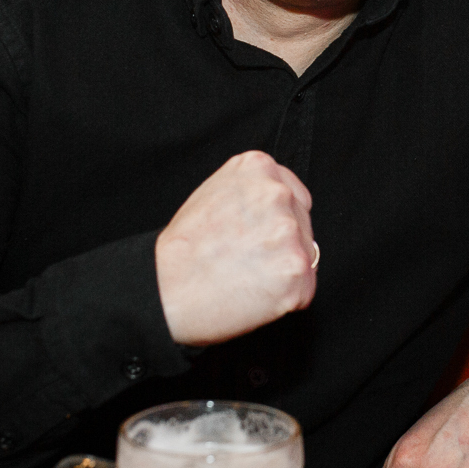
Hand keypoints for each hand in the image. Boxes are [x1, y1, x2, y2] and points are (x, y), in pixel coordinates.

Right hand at [154, 151, 316, 346]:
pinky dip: (285, 299)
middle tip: (244, 261)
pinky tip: (254, 295)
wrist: (163, 290)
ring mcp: (289, 232)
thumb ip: (252, 190)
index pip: (294, 196)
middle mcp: (278, 194)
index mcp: (260, 168)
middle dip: (281, 246)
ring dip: (283, 272)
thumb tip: (280, 202)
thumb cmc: (183, 249)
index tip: (255, 237)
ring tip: (246, 277)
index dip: (275, 223)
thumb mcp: (213, 191)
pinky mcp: (296, 270)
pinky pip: (304, 290)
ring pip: (305, 257)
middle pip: (302, 225)